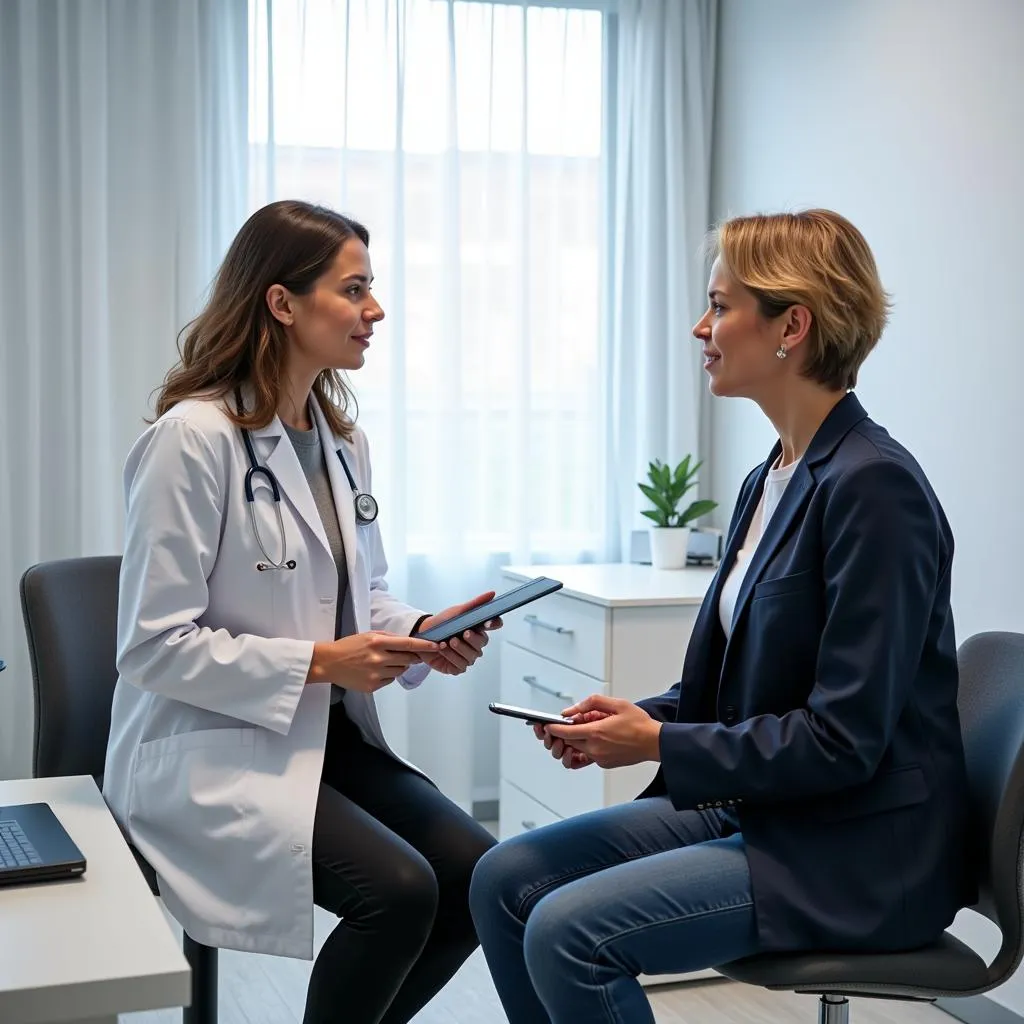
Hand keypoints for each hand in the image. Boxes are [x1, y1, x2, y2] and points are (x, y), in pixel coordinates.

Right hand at [307, 632, 438, 692]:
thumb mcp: (369, 635)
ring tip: (382, 661)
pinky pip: (390, 680)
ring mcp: (376, 674)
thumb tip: (410, 642)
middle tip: (406, 654)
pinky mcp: (373, 686)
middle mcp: (379, 659)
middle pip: (408, 659)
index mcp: (378, 642)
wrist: (329, 663)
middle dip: (412, 657)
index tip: (437, 646)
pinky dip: (387, 675)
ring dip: (398, 666)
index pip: (409, 645)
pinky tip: (375, 670)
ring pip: (400, 670)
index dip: (425, 646)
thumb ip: (390, 638)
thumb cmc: (349, 646)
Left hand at [416, 592, 503, 676]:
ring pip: (472, 656)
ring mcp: (467, 656)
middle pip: (482, 643)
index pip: (494, 625)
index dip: (494, 624)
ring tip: (448, 641)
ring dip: (459, 649)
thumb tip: (492, 594)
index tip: (487, 623)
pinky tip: (442, 648)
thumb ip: (475, 604)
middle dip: (473, 639)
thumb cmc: (441, 623)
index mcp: (478, 628)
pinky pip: (460, 665)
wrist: (421, 635)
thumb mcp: (457, 611)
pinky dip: (451, 656)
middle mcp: (475, 644)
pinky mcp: (457, 667)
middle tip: (464, 633)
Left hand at [546, 695, 661, 768]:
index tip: (545, 724)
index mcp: (596, 733)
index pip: (564, 732)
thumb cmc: (639, 723)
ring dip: (574, 740)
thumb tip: (572, 710)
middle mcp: (595, 748)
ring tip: (582, 729)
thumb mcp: (616, 704)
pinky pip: (587, 755)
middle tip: (566, 722)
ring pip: (576, 750)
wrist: (655, 742)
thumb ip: (591, 704)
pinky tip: (594, 736)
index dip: (552, 728)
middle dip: (562, 733)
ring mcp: (599, 758)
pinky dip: (585, 746)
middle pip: (567, 742)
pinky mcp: (604, 763)